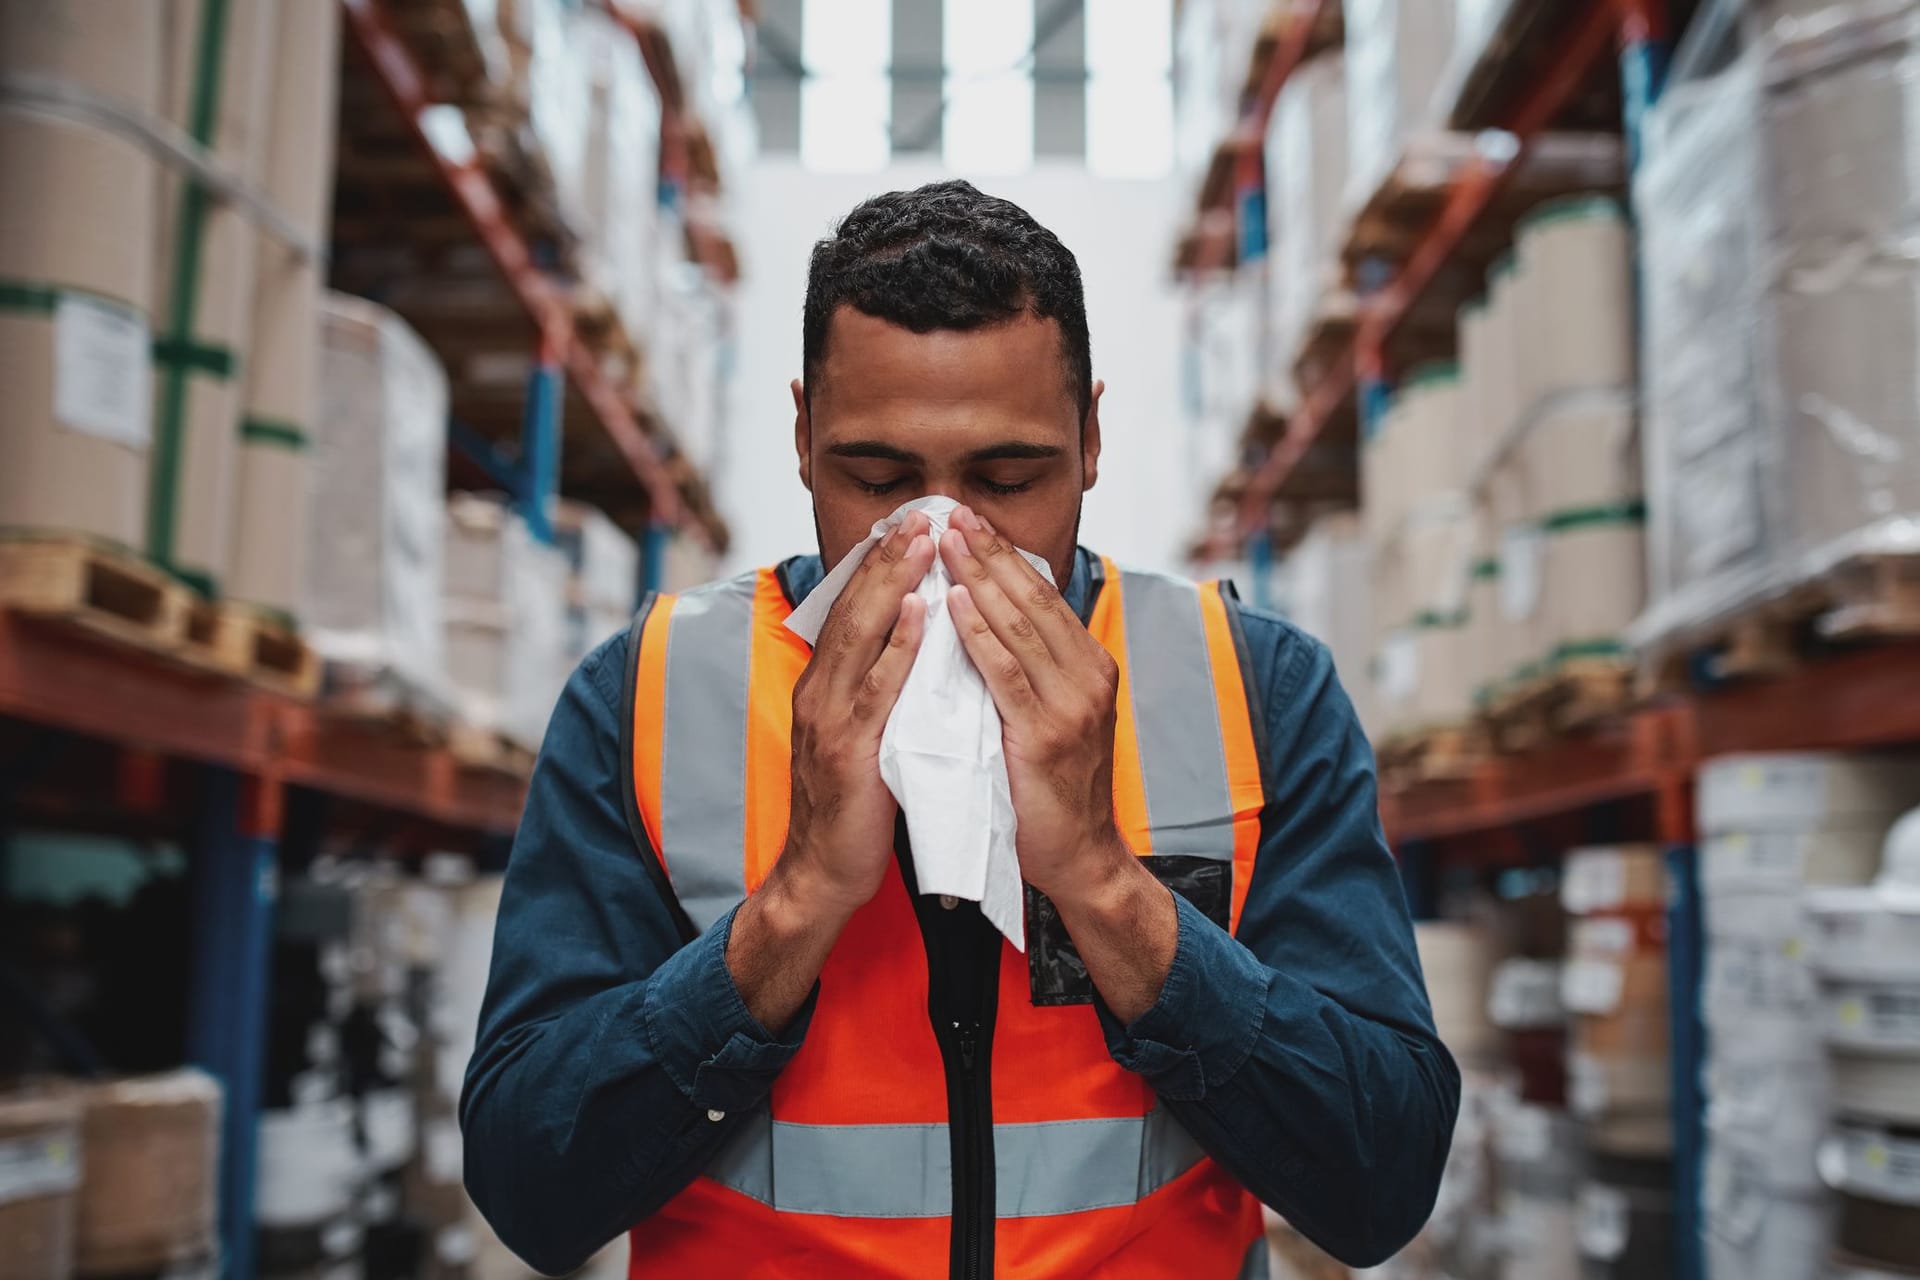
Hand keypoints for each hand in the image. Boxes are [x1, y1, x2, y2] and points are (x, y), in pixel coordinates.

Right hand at [774, 512, 934, 920]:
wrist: (823, 874)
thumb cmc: (854, 808)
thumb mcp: (862, 736)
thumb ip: (877, 691)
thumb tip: (911, 646)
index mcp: (823, 687)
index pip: (850, 611)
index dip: (878, 565)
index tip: (907, 523)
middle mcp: (819, 692)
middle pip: (853, 609)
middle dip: (887, 559)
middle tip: (921, 514)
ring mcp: (830, 719)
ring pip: (862, 636)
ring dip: (894, 584)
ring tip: (923, 542)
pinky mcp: (849, 750)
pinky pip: (879, 687)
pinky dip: (901, 645)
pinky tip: (922, 613)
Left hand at [937, 507, 1132, 903]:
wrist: (1080, 857)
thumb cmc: (1054, 789)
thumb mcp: (1050, 716)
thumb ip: (1030, 670)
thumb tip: (989, 620)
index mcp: (1090, 666)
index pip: (1042, 596)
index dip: (1004, 554)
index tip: (969, 519)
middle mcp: (1089, 676)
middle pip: (1032, 598)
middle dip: (990, 552)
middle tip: (952, 513)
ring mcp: (1072, 705)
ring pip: (1020, 626)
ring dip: (979, 578)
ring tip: (946, 541)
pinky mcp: (1047, 734)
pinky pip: (1006, 673)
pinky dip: (979, 634)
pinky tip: (955, 604)